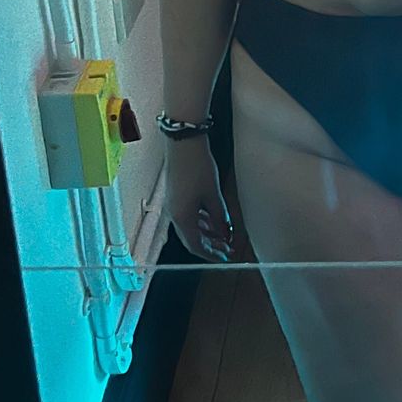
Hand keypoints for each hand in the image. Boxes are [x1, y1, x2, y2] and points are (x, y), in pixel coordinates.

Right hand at [164, 138, 233, 262]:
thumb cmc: (198, 167)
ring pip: (191, 227)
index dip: (211, 254)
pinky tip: (214, 221)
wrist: (183, 143)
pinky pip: (189, 216)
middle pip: (192, 238)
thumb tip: (226, 233)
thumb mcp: (213, 194)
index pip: (196, 245)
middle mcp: (174, 215)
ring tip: (224, 237)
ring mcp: (174, 205)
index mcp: (182, 217)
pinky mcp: (176, 196)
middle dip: (210, 246)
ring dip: (207, 234)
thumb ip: (219, 216)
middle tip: (228, 250)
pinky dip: (202, 222)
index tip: (226, 258)